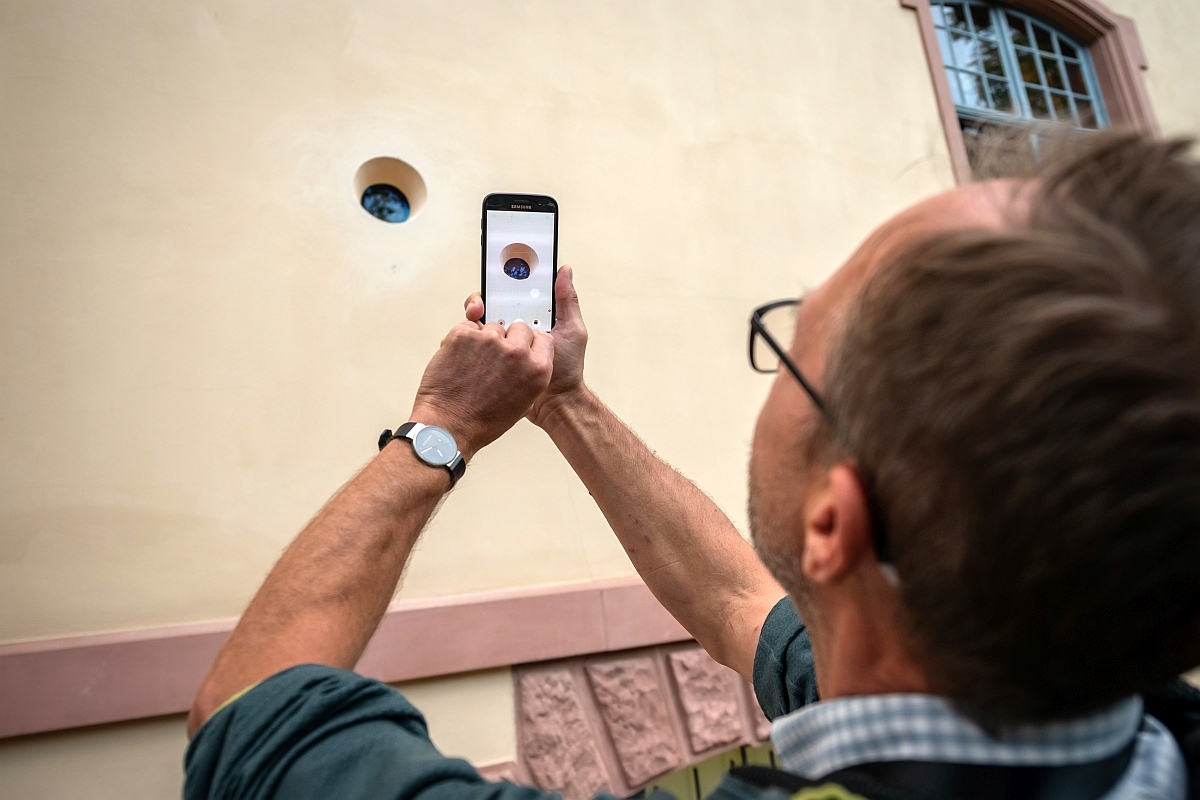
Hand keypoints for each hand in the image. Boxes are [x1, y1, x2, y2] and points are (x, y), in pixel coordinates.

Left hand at [409, 320, 552, 459]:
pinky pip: (468, 327)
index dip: (530, 342)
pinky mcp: (464, 335)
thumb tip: (523, 357)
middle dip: (509, 338)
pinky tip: (460, 359)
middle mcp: (517, 353)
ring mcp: (490, 341)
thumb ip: (528, 374)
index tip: (522, 345)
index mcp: (536, 370)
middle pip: (520, 327)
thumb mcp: (522, 402)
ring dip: (484, 340)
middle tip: (495, 356)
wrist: (449, 425)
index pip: (543, 339)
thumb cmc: (481, 421)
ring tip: (474, 365)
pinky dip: (464, 339)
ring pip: (492, 327)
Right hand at [464, 265, 588, 428]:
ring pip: (485, 321)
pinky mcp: (495, 358)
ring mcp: (505, 343)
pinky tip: (475, 332)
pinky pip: (481, 342)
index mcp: (535, 318)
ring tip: (476, 314)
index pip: (517, 294)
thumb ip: (567, 301)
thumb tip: (564, 270)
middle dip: (486, 297)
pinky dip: (474, 335)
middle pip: (496, 304)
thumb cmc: (568, 368)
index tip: (498, 276)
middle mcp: (518, 328)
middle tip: (482, 301)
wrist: (555, 403)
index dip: (506, 283)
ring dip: (477, 313)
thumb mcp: (572, 330)